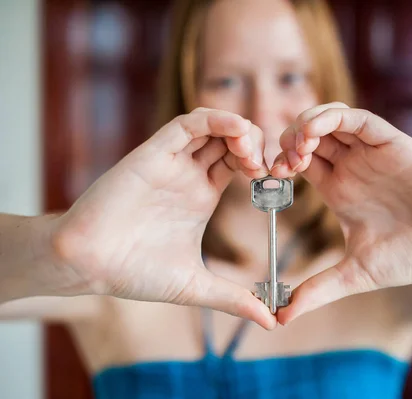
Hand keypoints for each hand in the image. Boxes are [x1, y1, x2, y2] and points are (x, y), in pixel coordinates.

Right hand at [47, 108, 275, 328]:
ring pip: (213, 126)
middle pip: (231, 140)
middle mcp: (189, 174)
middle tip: (269, 167)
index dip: (263, 164)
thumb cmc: (134, 273)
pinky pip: (188, 124)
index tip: (278, 181)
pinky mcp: (154, 154)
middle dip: (257, 145)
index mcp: (201, 195)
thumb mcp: (196, 286)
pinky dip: (216, 119)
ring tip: (252, 155)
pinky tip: (237, 132)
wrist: (88, 265)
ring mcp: (172, 162)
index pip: (240, 163)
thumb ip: (234, 299)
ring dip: (240, 130)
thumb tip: (271, 321)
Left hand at [271, 103, 411, 324]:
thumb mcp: (355, 274)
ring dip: (305, 126)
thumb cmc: (411, 258)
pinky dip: (332, 117)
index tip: (268, 178)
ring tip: (297, 149)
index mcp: (339, 189)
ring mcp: (371, 153)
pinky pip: (358, 118)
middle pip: (308, 135)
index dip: (279, 163)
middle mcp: (352, 167)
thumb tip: (280, 317)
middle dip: (287, 141)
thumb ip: (318, 290)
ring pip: (330, 119)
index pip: (299, 162)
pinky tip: (315, 133)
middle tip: (281, 164)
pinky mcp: (392, 143)